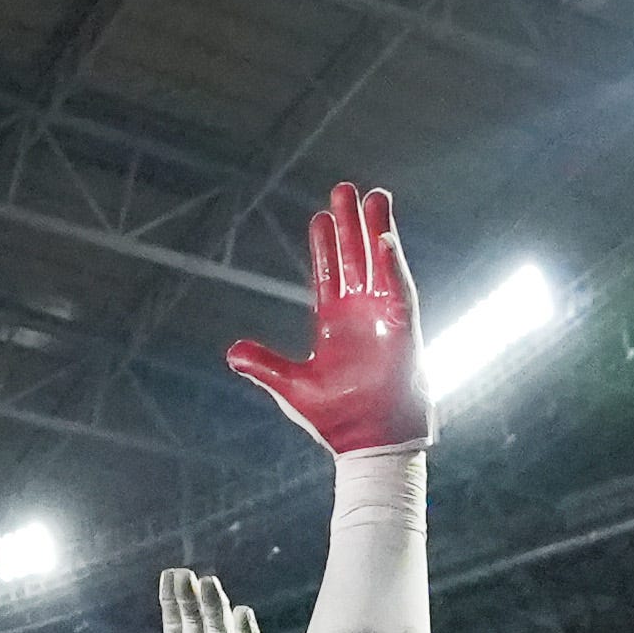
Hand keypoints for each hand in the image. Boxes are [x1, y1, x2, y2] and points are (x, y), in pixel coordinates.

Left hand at [225, 184, 429, 455]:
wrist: (369, 444)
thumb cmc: (336, 420)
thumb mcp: (291, 387)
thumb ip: (264, 365)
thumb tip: (231, 352)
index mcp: (334, 324)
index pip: (329, 273)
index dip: (325, 244)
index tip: (320, 215)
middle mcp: (360, 314)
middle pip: (355, 257)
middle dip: (350, 223)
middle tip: (345, 188)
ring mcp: (382, 318)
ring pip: (379, 263)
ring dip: (376, 230)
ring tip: (375, 196)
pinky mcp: (402, 328)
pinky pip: (398, 288)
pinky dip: (391, 263)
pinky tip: (384, 236)